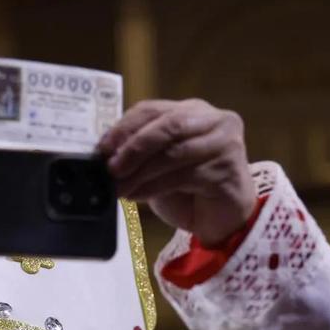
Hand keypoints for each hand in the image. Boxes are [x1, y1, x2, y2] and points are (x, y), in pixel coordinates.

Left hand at [97, 99, 255, 246]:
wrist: (222, 219)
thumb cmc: (188, 190)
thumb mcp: (157, 165)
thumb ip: (140, 153)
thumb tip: (104, 154)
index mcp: (191, 110)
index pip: (152, 109)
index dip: (124, 127)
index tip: (102, 148)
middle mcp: (212, 120)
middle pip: (167, 125)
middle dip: (134, 147)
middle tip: (111, 168)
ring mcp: (224, 142)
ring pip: (174, 152)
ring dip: (140, 172)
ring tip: (119, 187)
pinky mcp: (227, 168)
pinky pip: (183, 176)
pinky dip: (154, 187)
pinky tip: (137, 196)